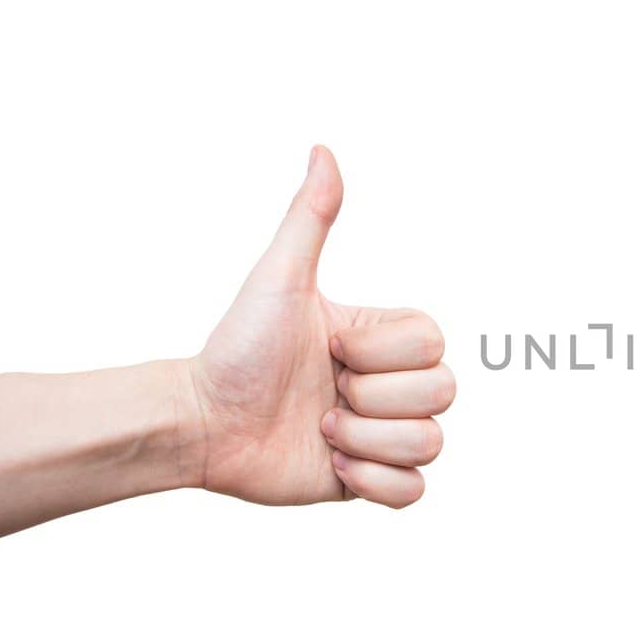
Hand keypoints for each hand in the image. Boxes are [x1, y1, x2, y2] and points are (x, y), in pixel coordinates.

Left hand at [184, 145, 453, 508]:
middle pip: (443, 394)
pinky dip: (374, 482)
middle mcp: (389, 386)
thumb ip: (309, 218)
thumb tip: (322, 149)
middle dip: (374, 400)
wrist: (200, 423)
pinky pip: (414, 493)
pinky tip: (331, 467)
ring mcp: (381, 436)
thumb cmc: (235, 348)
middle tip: (323, 395)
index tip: (328, 349)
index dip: (381, 353)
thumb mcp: (279, 280)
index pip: (434, 344)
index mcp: (381, 338)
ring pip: (431, 444)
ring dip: (368, 442)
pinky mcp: (368, 483)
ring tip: (320, 431)